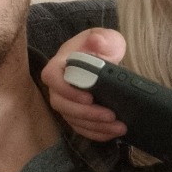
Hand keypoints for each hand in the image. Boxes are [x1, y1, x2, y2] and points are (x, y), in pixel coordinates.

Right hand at [40, 27, 127, 141]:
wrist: (104, 60)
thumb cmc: (102, 47)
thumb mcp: (107, 39)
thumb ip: (102, 38)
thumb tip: (96, 41)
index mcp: (60, 63)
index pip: (51, 77)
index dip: (67, 90)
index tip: (89, 96)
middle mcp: (58, 85)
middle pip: (61, 104)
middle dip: (86, 113)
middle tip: (111, 115)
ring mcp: (66, 101)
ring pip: (72, 119)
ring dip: (95, 125)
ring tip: (119, 126)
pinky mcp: (75, 115)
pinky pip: (80, 128)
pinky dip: (96, 133)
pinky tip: (113, 133)